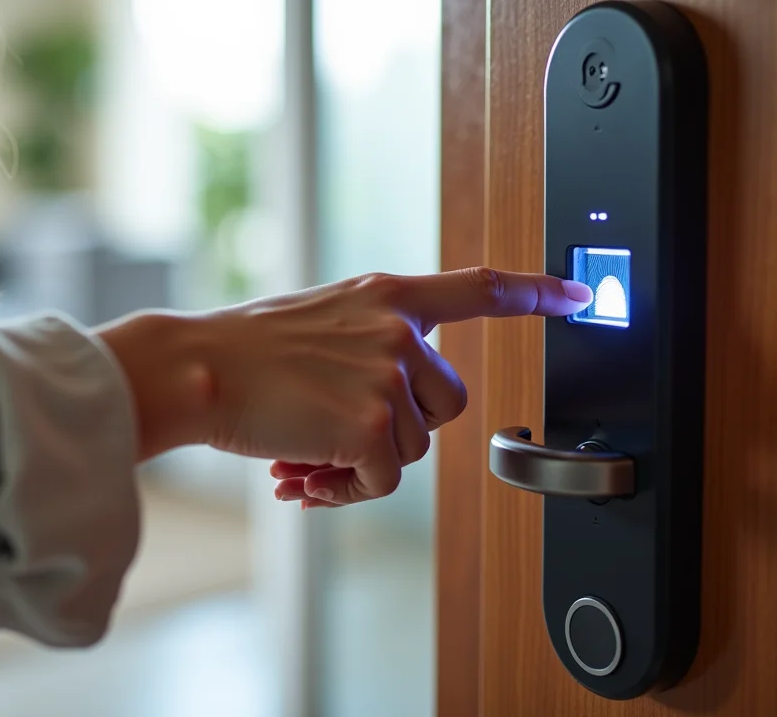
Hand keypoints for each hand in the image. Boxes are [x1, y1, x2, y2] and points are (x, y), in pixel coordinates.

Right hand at [97, 268, 592, 506]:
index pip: (477, 287)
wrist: (196, 369)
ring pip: (412, 449)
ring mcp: (389, 375)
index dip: (534, 291)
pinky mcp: (372, 425)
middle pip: (447, 403)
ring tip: (304, 450)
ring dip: (361, 461)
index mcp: (387, 296)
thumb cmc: (245, 351)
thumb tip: (397, 409)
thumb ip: (372, 344)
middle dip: (401, 427)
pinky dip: (343, 489)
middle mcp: (399, 330)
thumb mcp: (322, 320)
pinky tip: (302, 473)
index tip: (579, 295)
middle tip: (338, 434)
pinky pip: (381, 481)